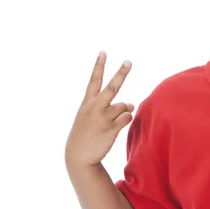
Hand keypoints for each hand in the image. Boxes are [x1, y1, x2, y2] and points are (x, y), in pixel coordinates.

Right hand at [65, 51, 133, 165]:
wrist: (78, 156)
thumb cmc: (86, 134)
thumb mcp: (90, 117)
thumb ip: (111, 107)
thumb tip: (131, 104)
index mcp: (88, 103)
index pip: (94, 80)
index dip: (99, 66)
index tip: (103, 52)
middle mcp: (95, 108)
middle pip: (111, 87)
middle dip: (121, 74)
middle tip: (129, 61)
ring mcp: (102, 118)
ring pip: (124, 105)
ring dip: (124, 110)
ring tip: (113, 121)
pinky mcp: (110, 128)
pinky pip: (127, 117)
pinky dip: (126, 119)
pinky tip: (117, 127)